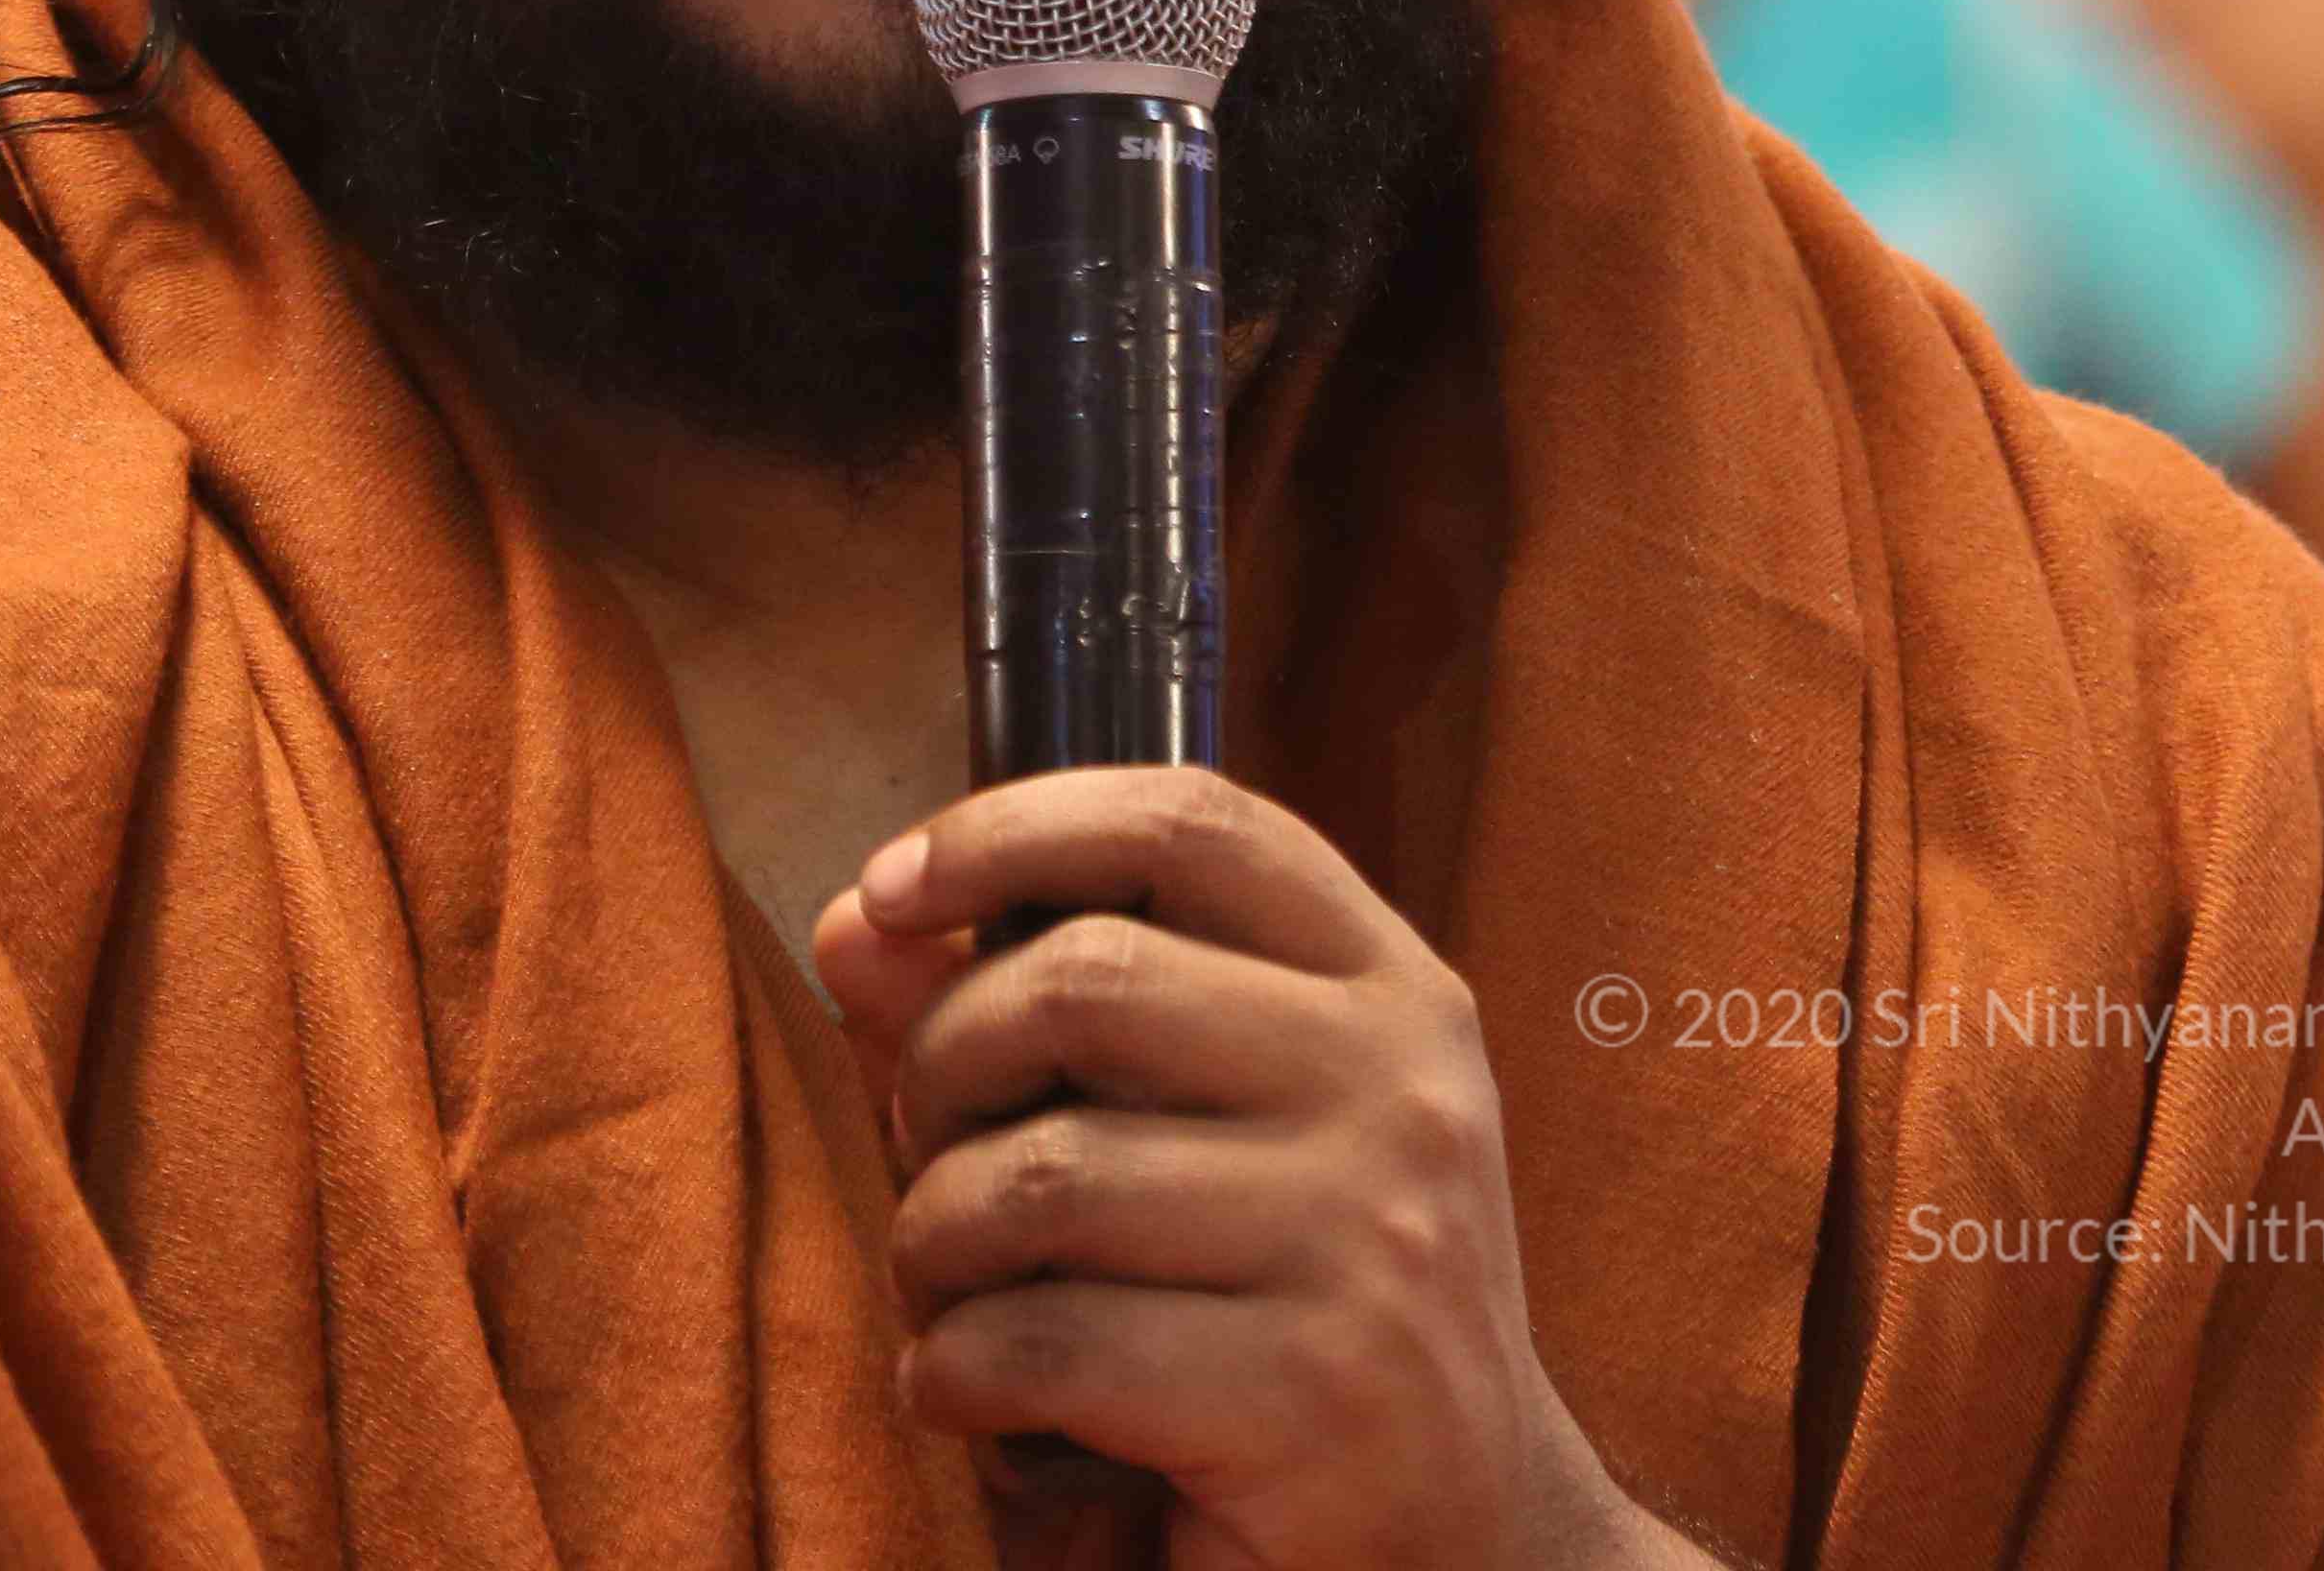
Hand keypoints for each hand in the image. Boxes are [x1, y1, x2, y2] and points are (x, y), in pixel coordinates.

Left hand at [811, 769, 1699, 1570]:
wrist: (1469, 1542)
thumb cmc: (1295, 1306)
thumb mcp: (1195, 1134)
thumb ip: (1029, 1021)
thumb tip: (854, 931)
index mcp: (1388, 990)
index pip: (1189, 824)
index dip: (1010, 828)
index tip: (887, 890)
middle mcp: (1399, 1091)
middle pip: (1082, 980)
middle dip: (943, 1070)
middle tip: (925, 1159)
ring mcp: (1372, 1239)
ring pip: (1040, 1173)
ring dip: (932, 1243)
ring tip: (944, 1296)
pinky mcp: (1314, 1395)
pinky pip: (1043, 1343)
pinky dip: (955, 1374)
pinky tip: (972, 1397)